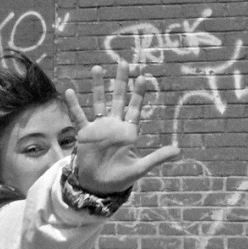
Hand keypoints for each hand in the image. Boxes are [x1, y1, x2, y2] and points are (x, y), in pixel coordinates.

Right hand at [63, 62, 180, 194]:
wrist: (99, 187)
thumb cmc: (120, 178)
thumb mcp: (140, 168)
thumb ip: (157, 158)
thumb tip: (178, 151)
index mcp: (128, 132)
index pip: (135, 108)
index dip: (138, 93)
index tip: (143, 77)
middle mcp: (114, 126)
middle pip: (118, 98)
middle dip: (121, 81)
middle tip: (124, 62)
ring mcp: (99, 128)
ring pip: (99, 102)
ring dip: (98, 86)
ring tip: (98, 68)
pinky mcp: (84, 134)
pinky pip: (78, 117)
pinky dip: (74, 105)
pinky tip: (69, 91)